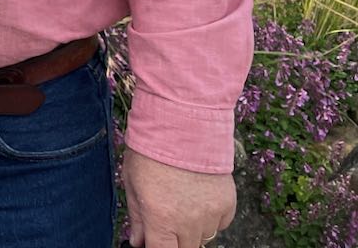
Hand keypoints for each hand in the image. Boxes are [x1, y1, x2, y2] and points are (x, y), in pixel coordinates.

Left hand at [121, 148, 236, 246]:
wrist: (182, 124)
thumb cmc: (151, 151)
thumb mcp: (133, 183)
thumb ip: (138, 218)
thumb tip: (138, 242)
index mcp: (161, 219)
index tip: (155, 240)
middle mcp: (188, 223)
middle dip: (174, 240)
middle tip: (167, 220)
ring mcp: (211, 215)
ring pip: (203, 238)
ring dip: (192, 229)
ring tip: (182, 201)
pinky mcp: (228, 205)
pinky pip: (220, 224)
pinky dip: (210, 218)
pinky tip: (198, 197)